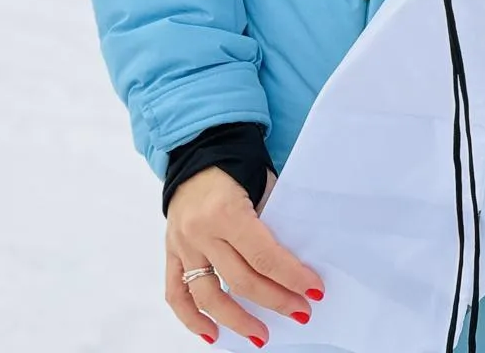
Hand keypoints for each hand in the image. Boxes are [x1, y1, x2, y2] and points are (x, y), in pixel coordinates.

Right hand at [165, 167, 321, 345]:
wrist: (197, 150)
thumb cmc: (236, 166)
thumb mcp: (263, 184)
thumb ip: (273, 220)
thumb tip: (296, 260)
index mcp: (226, 211)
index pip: (263, 255)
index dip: (291, 277)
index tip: (314, 291)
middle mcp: (200, 232)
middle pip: (240, 280)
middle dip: (275, 300)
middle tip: (301, 312)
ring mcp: (182, 245)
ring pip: (207, 296)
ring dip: (236, 321)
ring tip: (260, 336)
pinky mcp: (171, 252)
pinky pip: (176, 293)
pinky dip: (192, 318)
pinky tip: (212, 335)